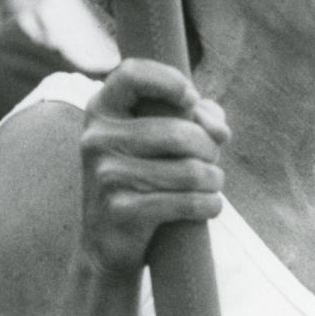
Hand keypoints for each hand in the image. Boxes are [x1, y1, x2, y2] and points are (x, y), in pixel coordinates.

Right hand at [80, 58, 229, 278]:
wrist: (107, 242)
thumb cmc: (143, 176)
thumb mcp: (159, 138)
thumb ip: (194, 115)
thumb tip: (216, 128)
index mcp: (101, 110)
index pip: (132, 73)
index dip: (169, 80)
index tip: (191, 98)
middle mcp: (97, 138)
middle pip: (180, 133)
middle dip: (210, 147)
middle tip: (212, 159)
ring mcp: (106, 175)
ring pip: (190, 170)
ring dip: (214, 179)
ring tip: (211, 184)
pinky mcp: (121, 210)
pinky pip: (187, 202)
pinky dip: (210, 205)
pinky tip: (209, 206)